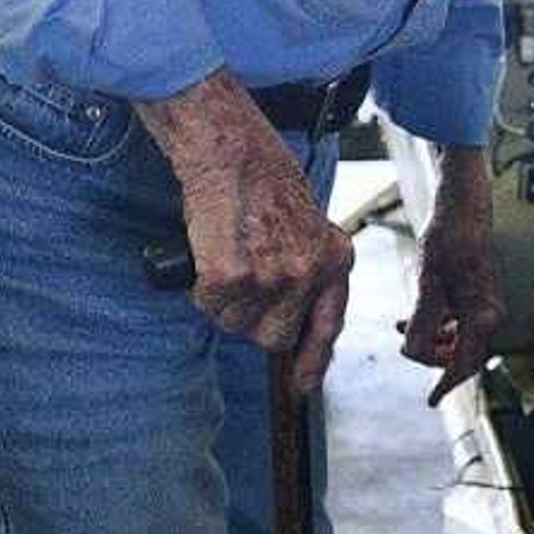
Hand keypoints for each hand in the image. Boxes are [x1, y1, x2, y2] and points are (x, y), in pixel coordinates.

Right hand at [141, 78, 352, 395]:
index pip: (328, 325)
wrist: (229, 146)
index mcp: (334, 258)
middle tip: (240, 275)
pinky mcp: (232, 276)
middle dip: (251, 318)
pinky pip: (207, 304)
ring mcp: (272, 279)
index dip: (313, 359)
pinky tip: (208, 248)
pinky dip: (199, 283)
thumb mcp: (304, 222)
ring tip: (225, 249)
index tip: (301, 386)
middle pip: (273, 336)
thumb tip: (286, 317)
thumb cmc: (259, 176)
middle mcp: (309, 274)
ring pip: (235, 324)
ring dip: (223, 300)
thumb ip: (304, 268)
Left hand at [401, 190, 503, 402]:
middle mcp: (490, 313)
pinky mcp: (478, 295)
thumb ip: (422, 324)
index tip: (431, 400)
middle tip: (409, 350)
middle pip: (462, 355)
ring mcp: (486, 305)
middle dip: (434, 358)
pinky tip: (416, 317)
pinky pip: (459, 323)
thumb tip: (412, 354)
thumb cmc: (448, 240)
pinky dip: (438, 326)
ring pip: (458, 339)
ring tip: (405, 328)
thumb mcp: (428, 285)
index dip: (445, 384)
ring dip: (432, 340)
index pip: (463, 364)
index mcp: (482, 316)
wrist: (462, 209)